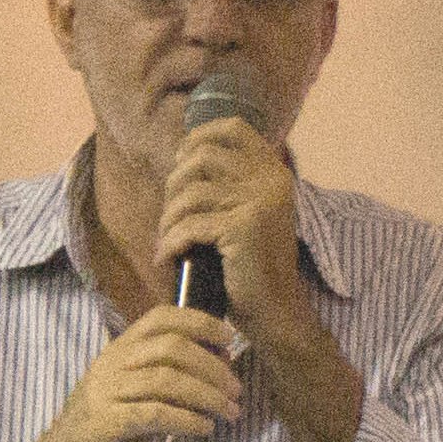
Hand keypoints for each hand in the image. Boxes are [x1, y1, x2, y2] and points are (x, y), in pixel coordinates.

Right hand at [23, 305, 247, 441]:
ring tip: (229, 413)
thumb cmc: (103, 433)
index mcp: (118, 351)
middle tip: (236, 391)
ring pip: (168, 380)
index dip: (199, 322)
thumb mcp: (136, 397)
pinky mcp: (106, 423)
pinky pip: (156, 414)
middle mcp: (110, 364)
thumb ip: (168, 380)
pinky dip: (187, 420)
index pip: (160, 318)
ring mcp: (106, 392)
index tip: (229, 338)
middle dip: (212, 367)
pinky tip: (204, 429)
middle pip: (171, 348)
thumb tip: (218, 365)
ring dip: (207, 396)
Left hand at [157, 110, 310, 343]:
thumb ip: (226, 185)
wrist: (276, 313)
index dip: (199, 137)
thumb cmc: (251, 268)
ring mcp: (260, 201)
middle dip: (174, 184)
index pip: (233, 128)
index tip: (180, 162)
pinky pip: (190, 225)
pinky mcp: (244, 227)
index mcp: (274, 173)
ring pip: (191, 192)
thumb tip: (181, 157)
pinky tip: (167, 259)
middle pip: (202, 156)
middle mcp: (271, 181)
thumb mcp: (245, 215)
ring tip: (166, 241)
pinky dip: (171, 242)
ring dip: (168, 218)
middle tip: (169, 216)